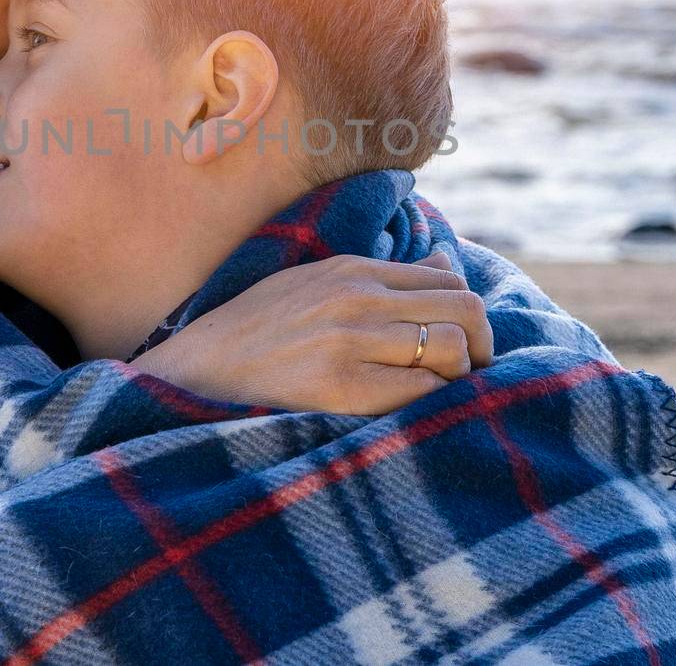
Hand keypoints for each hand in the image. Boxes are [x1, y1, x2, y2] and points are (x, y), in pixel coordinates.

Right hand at [126, 250, 491, 415]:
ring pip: (452, 350)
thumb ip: (380, 276)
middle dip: (481, 347)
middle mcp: (356, 298)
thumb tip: (448, 263)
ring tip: (435, 395)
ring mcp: (348, 341)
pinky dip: (427, 404)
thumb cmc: (257, 335)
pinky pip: (421, 391)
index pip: (450, 279)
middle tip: (468, 375)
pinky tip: (403, 412)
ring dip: (457, 378)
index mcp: (351, 269)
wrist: (194, 375)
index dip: (469, 317)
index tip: (463, 345)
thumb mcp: (312, 283)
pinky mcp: (339, 387)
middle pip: (465, 310)